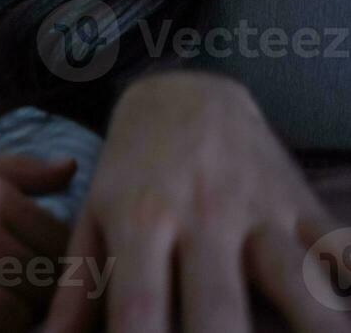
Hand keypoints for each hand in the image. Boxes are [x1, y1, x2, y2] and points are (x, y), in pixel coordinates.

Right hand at [0, 150, 76, 331]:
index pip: (61, 242)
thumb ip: (12, 171)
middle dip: (45, 297)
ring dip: (18, 321)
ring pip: (19, 318)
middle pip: (46, 284)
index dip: (66, 264)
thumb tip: (70, 169)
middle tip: (31, 297)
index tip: (56, 273)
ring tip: (4, 313)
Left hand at [44, 71, 350, 332]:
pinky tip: (346, 302)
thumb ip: (79, 285)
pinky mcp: (300, 200)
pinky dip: (345, 274)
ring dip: (313, 321)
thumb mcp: (95, 216)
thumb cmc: (130, 170)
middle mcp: (200, 216)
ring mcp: (257, 208)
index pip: (140, 303)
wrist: (183, 92)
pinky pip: (335, 244)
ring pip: (296, 279)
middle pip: (218, 305)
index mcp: (140, 222)